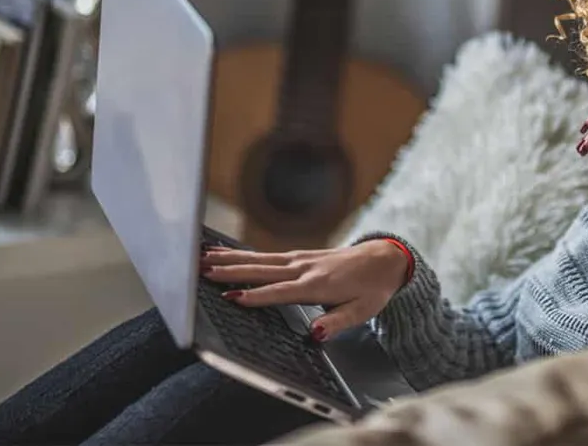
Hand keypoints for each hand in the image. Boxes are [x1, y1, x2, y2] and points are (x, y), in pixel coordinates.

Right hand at [200, 241, 409, 340]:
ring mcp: (300, 259)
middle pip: (261, 271)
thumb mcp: (363, 310)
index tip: (230, 298)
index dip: (255, 296)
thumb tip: (315, 334)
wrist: (384, 258)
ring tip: (204, 258)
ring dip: (230, 259)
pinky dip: (243, 254)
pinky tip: (226, 254)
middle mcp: (304, 268)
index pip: (280, 292)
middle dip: (231, 271)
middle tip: (204, 271)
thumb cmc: (373, 287)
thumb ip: (337, 322)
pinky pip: (265, 255)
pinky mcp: (298, 256)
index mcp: (317, 285)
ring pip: (259, 259)